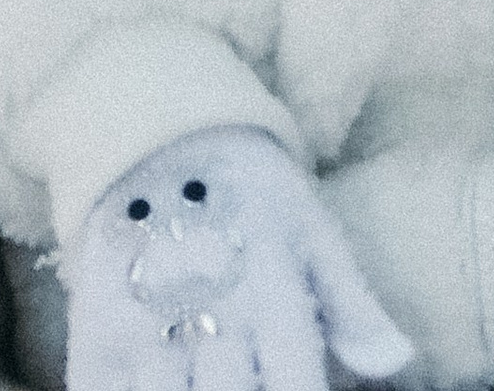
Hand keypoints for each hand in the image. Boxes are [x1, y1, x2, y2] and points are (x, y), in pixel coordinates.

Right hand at [66, 126, 410, 390]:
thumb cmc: (248, 187)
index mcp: (274, 294)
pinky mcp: (97, 330)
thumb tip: (396, 361)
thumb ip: (352, 305)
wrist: (157, 128)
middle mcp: (213, 315)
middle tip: (245, 388)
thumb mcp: (310, 228)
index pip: (296, 390)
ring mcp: (149, 325)